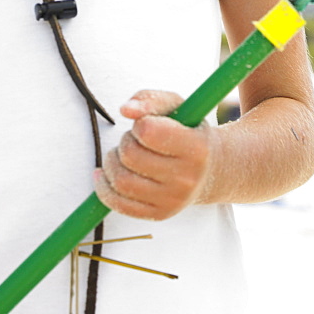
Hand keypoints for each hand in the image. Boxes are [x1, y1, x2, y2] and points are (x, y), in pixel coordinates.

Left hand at [94, 90, 216, 219]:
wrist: (210, 170)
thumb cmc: (187, 130)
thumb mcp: (176, 106)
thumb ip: (149, 99)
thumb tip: (126, 110)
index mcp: (196, 148)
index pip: (149, 131)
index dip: (139, 124)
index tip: (146, 125)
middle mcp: (187, 178)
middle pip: (130, 156)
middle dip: (124, 142)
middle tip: (134, 140)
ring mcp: (174, 201)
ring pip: (121, 181)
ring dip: (111, 162)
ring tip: (122, 155)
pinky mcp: (160, 214)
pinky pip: (119, 204)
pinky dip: (104, 188)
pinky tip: (104, 174)